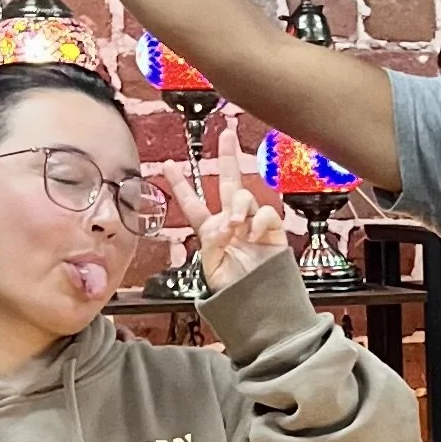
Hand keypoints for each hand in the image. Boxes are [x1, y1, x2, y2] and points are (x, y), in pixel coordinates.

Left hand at [195, 126, 293, 292]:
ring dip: (238, 205)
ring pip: (244, 196)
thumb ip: (213, 242)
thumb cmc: (236, 293)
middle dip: (227, 156)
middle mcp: (232, 223)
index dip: (180, 184)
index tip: (167, 165)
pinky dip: (259, 220)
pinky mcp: (273, 231)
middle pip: (227, 183)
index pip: (193, 203)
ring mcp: (252, 225)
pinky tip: (254, 233)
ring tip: (236, 224)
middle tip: (226, 134)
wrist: (262, 307)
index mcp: (211, 231)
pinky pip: (266, 213)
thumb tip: (224, 224)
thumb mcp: (212, 268)